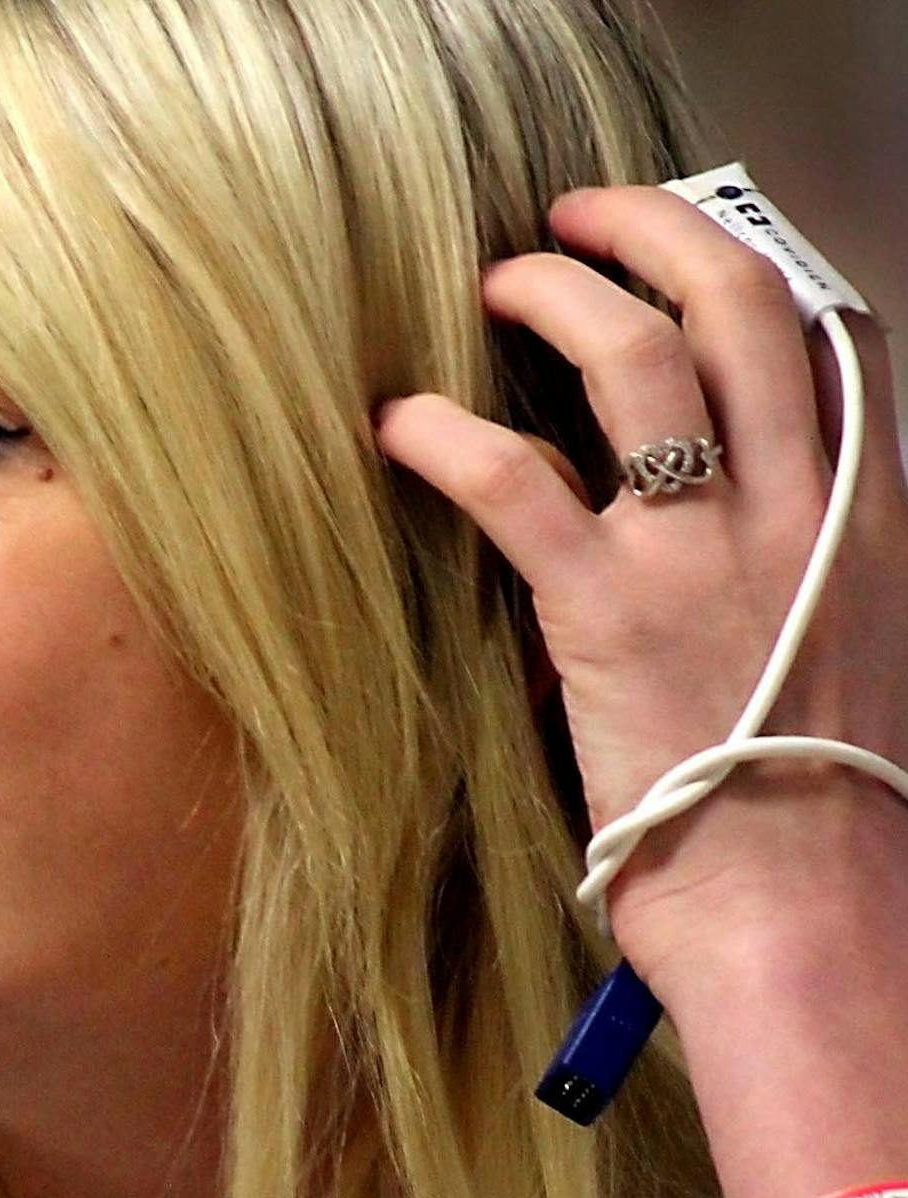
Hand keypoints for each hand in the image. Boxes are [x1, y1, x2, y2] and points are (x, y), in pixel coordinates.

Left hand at [374, 185, 907, 999]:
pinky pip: (512, 480)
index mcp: (860, 524)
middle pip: (741, 304)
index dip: (742, 277)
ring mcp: (705, 553)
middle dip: (652, 231)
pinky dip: (442, 434)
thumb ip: (778, 577)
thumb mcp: (829, 663)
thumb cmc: (803, 818)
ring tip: (490, 286)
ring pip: (637, 356)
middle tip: (575, 217)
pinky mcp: (607, 612)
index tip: (674, 261)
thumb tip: (696, 536)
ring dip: (553, 296)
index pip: (826, 346)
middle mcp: (798, 511)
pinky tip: (394, 424)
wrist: (800, 922)